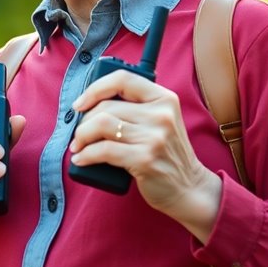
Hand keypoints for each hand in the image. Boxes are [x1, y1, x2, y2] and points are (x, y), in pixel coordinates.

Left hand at [69, 70, 220, 237]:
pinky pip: (103, 150)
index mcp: (164, 98)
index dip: (95, 89)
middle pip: (106, 106)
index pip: (122, 79)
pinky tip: (80, 159)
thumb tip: (87, 105)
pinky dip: (86, 155)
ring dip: (81, 136)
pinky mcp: (145, 159)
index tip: (79, 104)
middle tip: (78, 135)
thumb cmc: (165, 153)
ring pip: (101, 125)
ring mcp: (154, 137)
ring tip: (78, 146)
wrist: (189, 188)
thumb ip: (135, 107)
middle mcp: (161, 114)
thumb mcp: (160, 121)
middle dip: (83, 121)